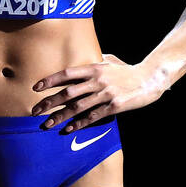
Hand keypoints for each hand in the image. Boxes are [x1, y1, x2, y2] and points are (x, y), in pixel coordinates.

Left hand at [30, 53, 166, 132]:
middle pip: (68, 92)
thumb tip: (85, 57)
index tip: (36, 88)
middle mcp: (98, 80)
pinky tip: (68, 129)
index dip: (50, 81)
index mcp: (95, 68)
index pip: (67, 73)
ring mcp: (106, 94)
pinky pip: (93, 116)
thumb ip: (96, 61)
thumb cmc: (129, 70)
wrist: (150, 79)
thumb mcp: (111, 61)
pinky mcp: (114, 106)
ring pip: (77, 107)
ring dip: (60, 116)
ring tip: (47, 124)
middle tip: (35, 110)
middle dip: (49, 102)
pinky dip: (79, 124)